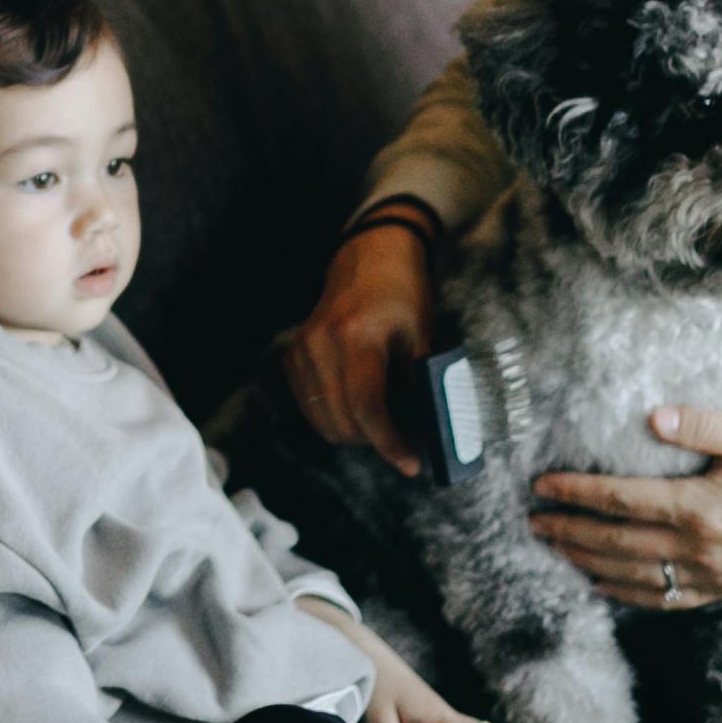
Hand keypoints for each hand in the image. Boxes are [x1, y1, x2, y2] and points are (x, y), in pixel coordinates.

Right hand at [279, 220, 443, 467]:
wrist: (370, 257)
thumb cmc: (403, 294)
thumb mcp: (421, 334)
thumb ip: (421, 382)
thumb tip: (427, 432)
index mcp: (356, 337)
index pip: (366, 407)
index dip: (389, 443)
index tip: (411, 465)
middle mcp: (321, 344)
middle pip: (342, 422)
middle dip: (375, 441)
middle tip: (403, 440)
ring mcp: (302, 350)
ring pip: (323, 421)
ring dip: (354, 433)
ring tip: (382, 420)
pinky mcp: (293, 357)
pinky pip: (311, 407)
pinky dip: (335, 418)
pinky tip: (358, 405)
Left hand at [529, 405, 721, 607]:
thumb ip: (707, 426)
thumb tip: (656, 418)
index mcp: (700, 507)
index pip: (621, 501)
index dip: (577, 493)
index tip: (542, 486)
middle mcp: (698, 548)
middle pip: (617, 543)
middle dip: (570, 532)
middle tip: (533, 523)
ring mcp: (711, 576)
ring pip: (633, 576)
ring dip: (589, 563)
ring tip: (557, 550)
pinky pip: (665, 599)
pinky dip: (627, 595)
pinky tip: (604, 586)